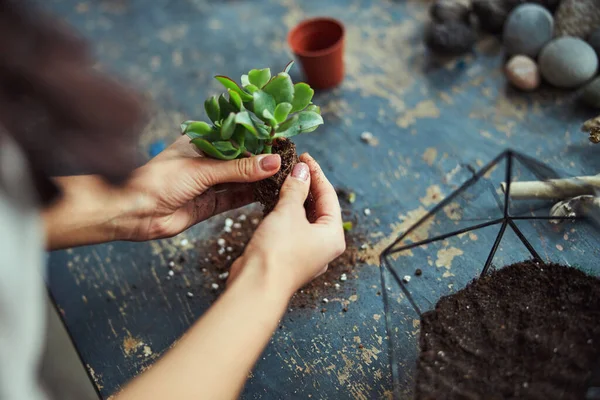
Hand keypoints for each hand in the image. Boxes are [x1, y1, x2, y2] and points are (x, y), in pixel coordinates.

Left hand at [122, 135, 280, 240]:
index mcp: (201, 141)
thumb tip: (273, 162)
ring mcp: (209, 183)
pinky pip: (235, 198)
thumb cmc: (160, 180)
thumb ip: (239, 168)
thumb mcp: (203, 169)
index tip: (281, 138)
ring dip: (260, 179)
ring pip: (241, 179)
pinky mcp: (210, 204)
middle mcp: (207, 160)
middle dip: (263, 160)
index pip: (237, 136)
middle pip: (241, 158)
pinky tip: (270, 192)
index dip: (259, 137)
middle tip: (289, 159)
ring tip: (286, 176)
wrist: (134, 213)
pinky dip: (252, 196)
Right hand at [228, 153, 344, 296]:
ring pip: (305, 218)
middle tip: (294, 164)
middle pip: (320, 207)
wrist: (255, 286)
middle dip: (307, 185)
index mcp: (333, 236)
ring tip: (284, 178)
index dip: (316, 173)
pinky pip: (293, 228)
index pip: (329, 196)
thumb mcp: (288, 213)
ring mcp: (308, 253)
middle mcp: (324, 246)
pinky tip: (276, 200)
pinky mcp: (290, 256)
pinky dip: (287, 212)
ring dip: (296, 198)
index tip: (304, 156)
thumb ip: (296, 189)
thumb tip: (302, 169)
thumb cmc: (277, 251)